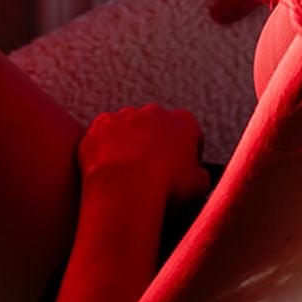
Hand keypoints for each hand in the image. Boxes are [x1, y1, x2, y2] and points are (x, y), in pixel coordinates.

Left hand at [77, 103, 211, 207]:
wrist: (125, 189)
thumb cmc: (165, 187)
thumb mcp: (199, 186)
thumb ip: (201, 174)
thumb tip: (197, 176)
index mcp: (184, 122)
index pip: (190, 134)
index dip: (187, 154)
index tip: (181, 172)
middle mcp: (155, 112)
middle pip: (157, 127)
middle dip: (155, 145)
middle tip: (152, 173)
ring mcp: (125, 116)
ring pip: (129, 129)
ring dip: (129, 145)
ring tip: (127, 174)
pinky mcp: (101, 124)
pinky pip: (103, 136)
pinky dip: (105, 149)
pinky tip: (108, 170)